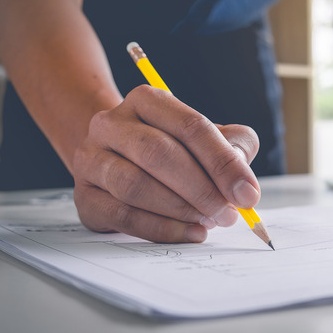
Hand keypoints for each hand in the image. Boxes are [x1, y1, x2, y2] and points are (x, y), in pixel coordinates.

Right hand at [71, 84, 260, 242]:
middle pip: (158, 153)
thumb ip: (234, 148)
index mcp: (147, 99)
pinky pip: (123, 216)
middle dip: (201, 188)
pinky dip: (162, 229)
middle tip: (228, 213)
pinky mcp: (85, 196)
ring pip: (135, 185)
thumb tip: (244, 186)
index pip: (190, 126)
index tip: (247, 194)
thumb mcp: (208, 137)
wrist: (118, 158)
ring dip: (180, 209)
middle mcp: (111, 123)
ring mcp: (91, 159)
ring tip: (209, 222)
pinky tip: (189, 233)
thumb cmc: (173, 146)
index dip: (223, 162)